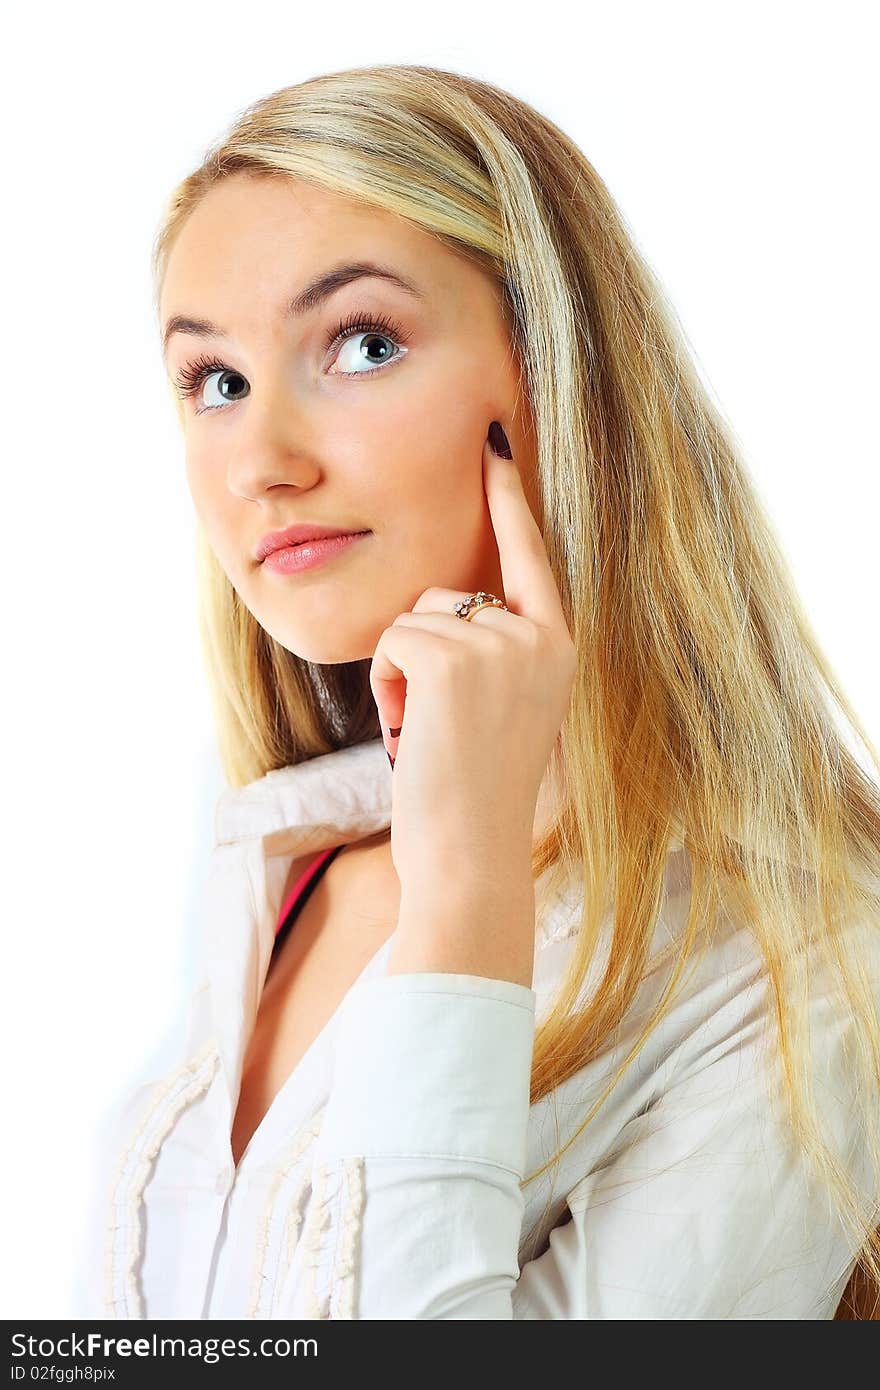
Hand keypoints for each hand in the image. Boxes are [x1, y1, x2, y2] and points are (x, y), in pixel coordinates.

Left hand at [369, 423, 576, 898]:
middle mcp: (540, 638)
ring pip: (415, 618)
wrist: (471, 858)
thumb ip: (491, 652)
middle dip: (422, 650)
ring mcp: (501, 646)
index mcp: (558, 649)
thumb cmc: (474, 796)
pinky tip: (412, 732)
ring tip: (430, 733)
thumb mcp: (501, 711)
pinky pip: (392, 640)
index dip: (508, 500)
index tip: (493, 442)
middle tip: (441, 726)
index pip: (530, 557)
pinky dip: (386, 685)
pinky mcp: (454, 659)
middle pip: (449, 595)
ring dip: (403, 674)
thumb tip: (446, 600)